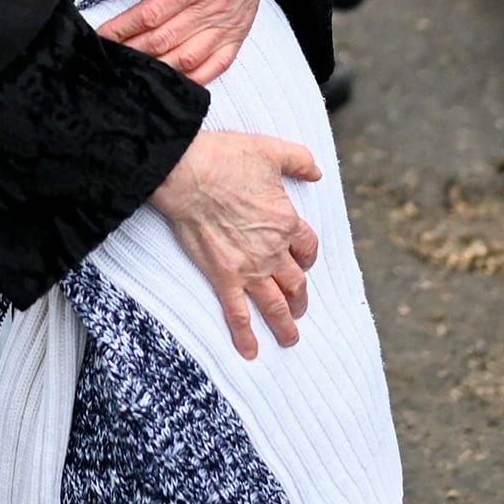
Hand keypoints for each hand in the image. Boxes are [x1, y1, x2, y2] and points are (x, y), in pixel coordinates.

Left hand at [98, 0, 279, 85]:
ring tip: (133, 73)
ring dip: (155, 68)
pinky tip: (173, 83)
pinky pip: (214, 67)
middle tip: (109, 57)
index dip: (122, 28)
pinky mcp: (235, 40)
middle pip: (161, 40)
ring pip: (184, 58)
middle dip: (130, 51)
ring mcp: (223, 29)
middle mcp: (208, 11)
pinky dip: (193, 79)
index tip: (102, 36)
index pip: (149, 14)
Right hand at [149, 131, 321, 359]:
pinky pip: (237, 313)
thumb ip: (299, 160)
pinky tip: (251, 353)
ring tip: (290, 339)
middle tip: (300, 310)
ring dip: (285, 324)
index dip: (307, 257)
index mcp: (286, 221)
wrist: (187, 173)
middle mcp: (272, 250)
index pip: (307, 247)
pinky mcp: (223, 276)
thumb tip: (316, 174)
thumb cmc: (226, 158)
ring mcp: (248, 267)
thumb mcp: (271, 150)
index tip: (303, 262)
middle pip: (296, 282)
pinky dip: (246, 336)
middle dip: (301, 298)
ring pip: (275, 304)